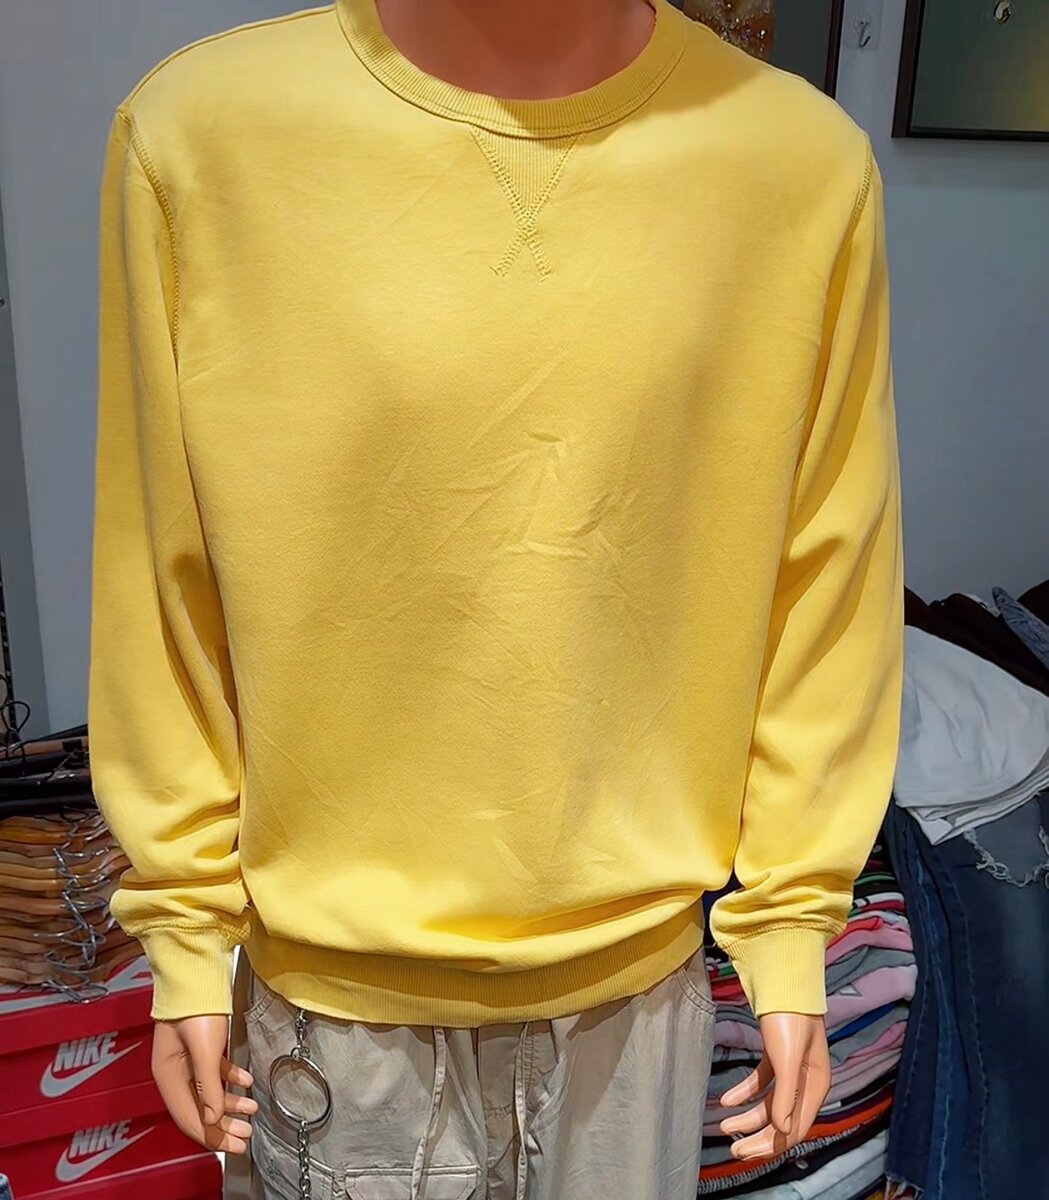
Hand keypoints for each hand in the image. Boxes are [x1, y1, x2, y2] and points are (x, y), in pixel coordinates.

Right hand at [152, 1015, 257, 1153]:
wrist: (197, 969)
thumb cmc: (197, 1007)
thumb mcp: (206, 1049)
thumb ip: (209, 1085)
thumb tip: (214, 1119)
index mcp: (167, 1076)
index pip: (188, 1118)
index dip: (211, 1137)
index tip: (235, 1147)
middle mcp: (174, 1071)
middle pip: (199, 1108)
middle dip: (223, 1125)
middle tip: (247, 1136)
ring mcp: (186, 1058)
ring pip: (209, 1091)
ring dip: (230, 1103)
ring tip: (253, 1110)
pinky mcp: (200, 1044)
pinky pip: (215, 1071)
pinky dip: (230, 1078)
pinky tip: (247, 1081)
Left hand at [718, 1012, 829, 1160]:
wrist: (783, 980)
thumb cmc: (789, 1018)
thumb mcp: (788, 1059)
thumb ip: (786, 1096)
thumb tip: (782, 1132)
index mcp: (816, 1086)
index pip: (794, 1129)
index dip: (768, 1145)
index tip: (742, 1151)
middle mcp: (807, 1082)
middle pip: (782, 1121)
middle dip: (756, 1136)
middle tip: (731, 1148)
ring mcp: (792, 1069)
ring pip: (769, 1104)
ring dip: (747, 1116)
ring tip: (723, 1124)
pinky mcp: (777, 1055)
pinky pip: (761, 1082)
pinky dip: (744, 1092)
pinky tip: (726, 1100)